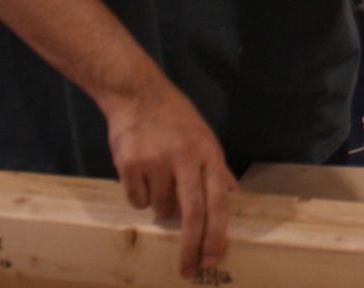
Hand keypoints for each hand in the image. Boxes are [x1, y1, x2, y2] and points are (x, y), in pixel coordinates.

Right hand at [102, 75, 236, 277]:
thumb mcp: (204, 136)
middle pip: (192, 213)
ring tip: (158, 178)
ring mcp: (156, 161)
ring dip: (161, 206)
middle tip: (189, 270)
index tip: (213, 258)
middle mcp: (184, 158)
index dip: (217, 233)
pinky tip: (140, 173)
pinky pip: (137, 200)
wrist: (137, 94)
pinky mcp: (129, 164)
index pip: (218, 201)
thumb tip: (233, 194)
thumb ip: (217, 167)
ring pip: (160, 208)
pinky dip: (139, 195)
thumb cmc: (175, 117)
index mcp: (208, 153)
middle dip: (191, 247)